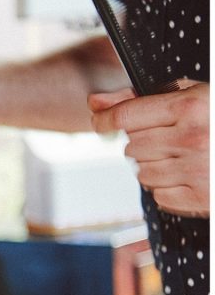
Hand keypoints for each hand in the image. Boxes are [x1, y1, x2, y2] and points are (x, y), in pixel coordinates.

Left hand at [89, 80, 208, 216]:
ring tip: (182, 156)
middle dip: (144, 141)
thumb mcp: (192, 95)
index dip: (105, 119)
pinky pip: (159, 197)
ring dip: (154, 166)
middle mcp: (192, 139)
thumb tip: (92, 102)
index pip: (125, 116)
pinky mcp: (202, 199)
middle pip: (131, 147)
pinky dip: (168, 188)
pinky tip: (189, 175)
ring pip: (142, 173)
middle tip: (170, 137)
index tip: (100, 122)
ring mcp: (198, 171)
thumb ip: (138, 98)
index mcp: (191, 107)